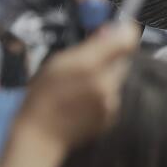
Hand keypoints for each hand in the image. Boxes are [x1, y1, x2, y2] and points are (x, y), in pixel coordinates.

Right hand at [12, 21, 138, 155]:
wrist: (39, 136)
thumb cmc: (42, 96)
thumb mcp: (57, 63)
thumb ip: (89, 46)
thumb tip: (113, 30)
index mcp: (89, 65)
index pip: (127, 40)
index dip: (125, 33)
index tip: (118, 33)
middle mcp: (105, 83)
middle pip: (124, 60)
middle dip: (112, 58)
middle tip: (90, 65)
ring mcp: (111, 103)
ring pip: (117, 79)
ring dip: (106, 79)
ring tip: (81, 89)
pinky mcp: (113, 117)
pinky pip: (114, 98)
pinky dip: (104, 96)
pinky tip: (84, 103)